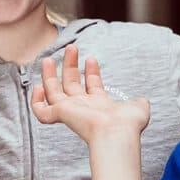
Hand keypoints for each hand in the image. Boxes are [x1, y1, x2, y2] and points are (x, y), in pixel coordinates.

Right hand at [31, 44, 149, 144]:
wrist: (117, 131)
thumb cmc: (128, 124)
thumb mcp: (138, 109)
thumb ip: (139, 103)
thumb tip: (143, 101)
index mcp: (100, 105)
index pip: (92, 86)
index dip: (92, 72)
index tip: (92, 59)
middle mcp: (84, 108)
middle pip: (71, 85)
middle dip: (70, 66)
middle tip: (71, 48)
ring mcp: (71, 112)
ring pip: (53, 94)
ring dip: (50, 75)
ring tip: (48, 58)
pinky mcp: (60, 115)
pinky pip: (41, 111)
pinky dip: (36, 101)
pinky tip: (38, 87)